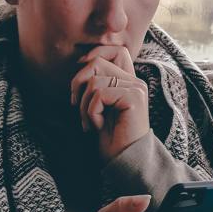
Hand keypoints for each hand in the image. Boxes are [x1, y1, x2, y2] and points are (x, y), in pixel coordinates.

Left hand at [70, 45, 150, 161]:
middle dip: (78, 85)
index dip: (95, 55)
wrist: (124, 161)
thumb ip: (96, 83)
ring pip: (94, 80)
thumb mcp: (98, 105)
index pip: (116, 50)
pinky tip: (99, 126)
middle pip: (97, 62)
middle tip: (77, 107)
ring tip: (90, 123)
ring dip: (84, 105)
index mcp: (128, 81)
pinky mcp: (134, 97)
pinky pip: (99, 94)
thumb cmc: (109, 137)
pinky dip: (91, 112)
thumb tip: (82, 60)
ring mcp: (136, 88)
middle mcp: (135, 81)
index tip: (80, 78)